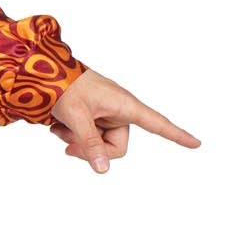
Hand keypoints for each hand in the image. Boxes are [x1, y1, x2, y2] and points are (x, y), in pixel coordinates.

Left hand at [47, 67, 199, 173]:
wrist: (44, 72)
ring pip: (100, 146)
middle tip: (68, 144)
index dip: (177, 135)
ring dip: (78, 142)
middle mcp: (120, 111)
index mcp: (125, 105)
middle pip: (117, 148)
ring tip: (60, 128)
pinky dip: (72, 136)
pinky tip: (59, 126)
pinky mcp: (94, 118)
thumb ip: (89, 143)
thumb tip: (103, 169)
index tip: (197, 143)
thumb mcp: (76, 115)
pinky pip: (89, 139)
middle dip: (92, 150)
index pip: (158, 123)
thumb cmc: (64, 86)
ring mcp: (106, 115)